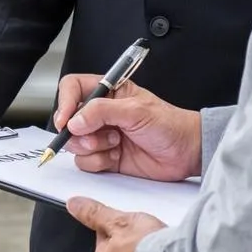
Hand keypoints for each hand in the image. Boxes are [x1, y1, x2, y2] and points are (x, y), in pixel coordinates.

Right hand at [54, 74, 201, 181]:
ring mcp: (101, 135)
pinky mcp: (105, 156)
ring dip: (92, 148)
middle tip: (98, 136)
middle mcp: (100, 113)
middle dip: (79, 133)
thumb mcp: (136, 111)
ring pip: (74, 144)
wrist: (187, 153)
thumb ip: (102, 111)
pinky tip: (117, 156)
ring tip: (115, 144)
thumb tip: (75, 121)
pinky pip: (85, 162)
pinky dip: (99, 162)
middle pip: (68, 121)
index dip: (65, 103)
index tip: (66, 121)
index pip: (72, 89)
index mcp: (108, 92)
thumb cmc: (170, 125)